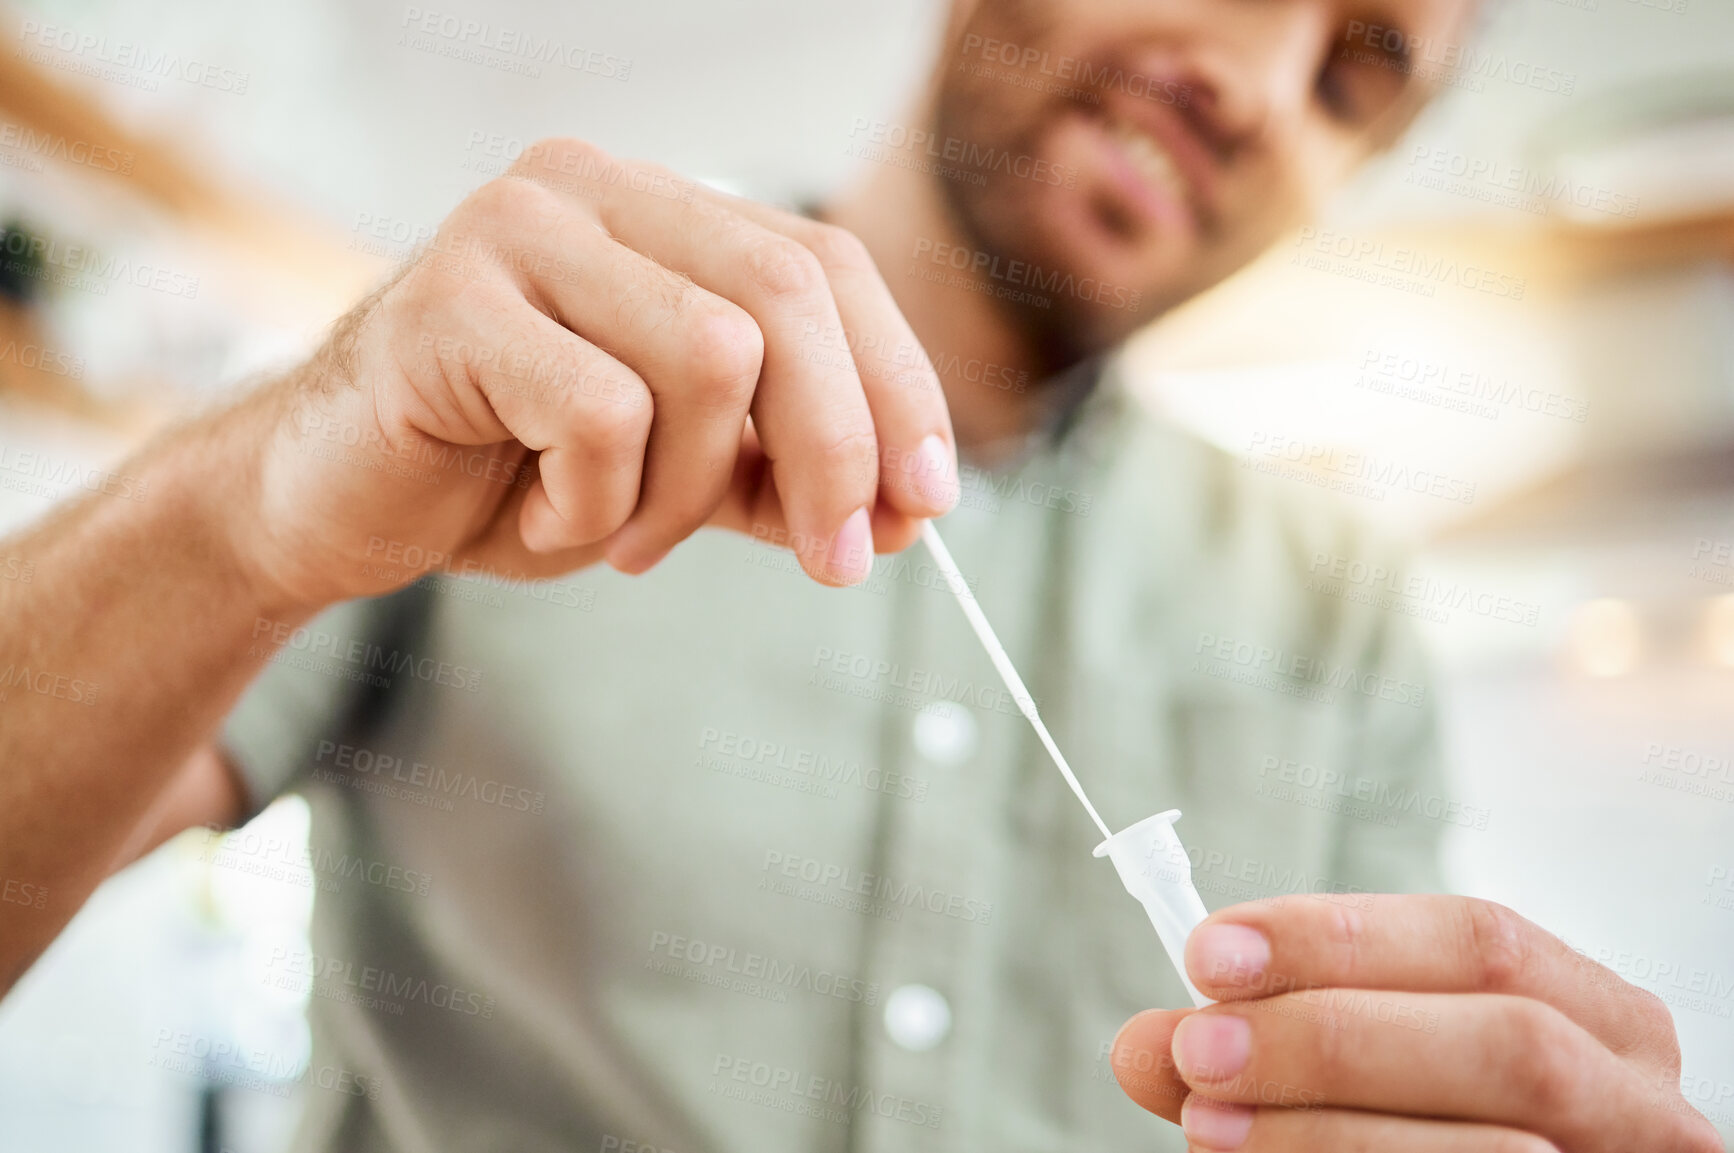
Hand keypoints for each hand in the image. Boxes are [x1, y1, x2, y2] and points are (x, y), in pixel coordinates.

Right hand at [231, 137, 957, 611]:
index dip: (896, 383)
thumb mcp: (679, 476)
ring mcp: (516, 230)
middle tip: (840, 563)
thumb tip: (908, 508)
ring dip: (687, 492)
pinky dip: (598, 504)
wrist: (332, 505)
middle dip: (838, 448)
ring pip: (711, 359)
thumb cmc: (505, 475)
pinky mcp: (451, 301)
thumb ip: (782, 471)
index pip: (825, 262)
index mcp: (656, 209)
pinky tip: (542, 512)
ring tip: (622, 533)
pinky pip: (605, 416)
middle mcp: (592, 190)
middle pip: (787, 296)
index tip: (928, 501)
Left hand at [1108, 895, 1721, 1151]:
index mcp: (1594, 1016)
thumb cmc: (1435, 1138)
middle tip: (1199, 1047)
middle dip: (1334, 1036)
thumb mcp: (1360, 1081)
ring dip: (1330, 1130)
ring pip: (1502, 1149)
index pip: (1480, 939)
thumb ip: (1263, 1058)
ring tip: (1207, 1124)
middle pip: (1508, 1039)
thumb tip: (1145, 1043)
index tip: (1210, 951)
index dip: (1341, 937)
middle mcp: (1642, 1098)